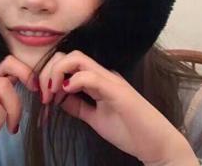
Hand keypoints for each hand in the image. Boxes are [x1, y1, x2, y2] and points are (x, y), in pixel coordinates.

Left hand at [38, 50, 198, 165]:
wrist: (157, 145)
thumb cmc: (130, 131)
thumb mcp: (95, 118)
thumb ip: (78, 107)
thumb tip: (59, 99)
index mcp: (98, 80)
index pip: (69, 62)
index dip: (51, 74)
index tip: (44, 95)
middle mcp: (103, 74)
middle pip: (69, 55)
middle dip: (49, 70)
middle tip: (43, 93)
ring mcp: (111, 80)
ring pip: (77, 59)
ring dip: (57, 72)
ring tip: (51, 94)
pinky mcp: (117, 91)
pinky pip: (90, 77)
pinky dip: (73, 81)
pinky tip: (66, 93)